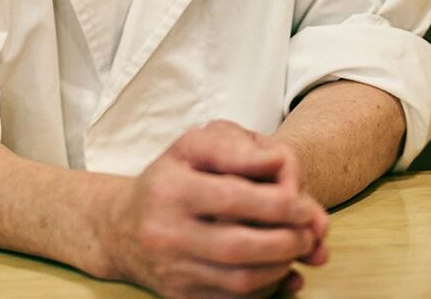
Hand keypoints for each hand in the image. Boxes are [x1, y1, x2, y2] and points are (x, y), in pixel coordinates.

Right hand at [94, 121, 329, 298]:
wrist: (120, 230)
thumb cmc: (167, 181)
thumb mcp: (190, 148)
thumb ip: (233, 147)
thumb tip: (278, 162)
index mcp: (169, 190)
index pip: (232, 198)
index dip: (278, 203)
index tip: (305, 204)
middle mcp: (166, 234)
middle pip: (239, 247)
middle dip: (286, 241)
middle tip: (309, 232)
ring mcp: (172, 271)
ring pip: (240, 281)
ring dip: (281, 267)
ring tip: (297, 248)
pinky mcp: (181, 298)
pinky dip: (267, 290)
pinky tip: (280, 272)